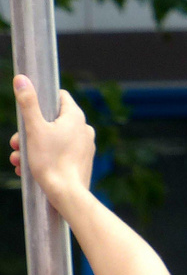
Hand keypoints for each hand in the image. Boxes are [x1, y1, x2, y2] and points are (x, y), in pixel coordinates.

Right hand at [9, 76, 93, 206]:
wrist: (68, 195)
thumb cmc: (51, 161)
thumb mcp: (34, 128)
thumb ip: (28, 102)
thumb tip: (22, 78)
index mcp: (76, 117)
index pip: (59, 97)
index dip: (41, 101)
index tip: (28, 110)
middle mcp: (84, 130)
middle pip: (51, 121)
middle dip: (29, 131)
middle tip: (14, 143)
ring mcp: (84, 147)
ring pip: (52, 140)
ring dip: (31, 147)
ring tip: (17, 159)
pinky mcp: (82, 162)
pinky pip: (59, 154)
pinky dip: (43, 158)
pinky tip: (26, 168)